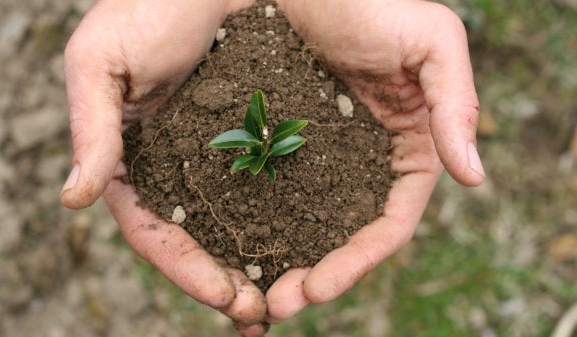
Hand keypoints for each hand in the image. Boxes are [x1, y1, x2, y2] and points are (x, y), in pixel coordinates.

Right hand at [60, 0, 268, 335]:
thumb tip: (74, 199)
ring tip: (290, 297)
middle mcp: (175, 167)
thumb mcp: (102, 60)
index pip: (154, 232)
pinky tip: (307, 245)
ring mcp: (215, 156)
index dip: (186, 269)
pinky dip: (284, 222)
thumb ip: (92, 128)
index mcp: (132, 160)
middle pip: (198, 241)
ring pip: (235, 224)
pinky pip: (269, 188)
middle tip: (262, 314)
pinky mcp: (253, 137)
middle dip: (227, 282)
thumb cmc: (147, 6)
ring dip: (258, 264)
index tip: (226, 296)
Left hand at [266, 0, 485, 321]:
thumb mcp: (433, 43)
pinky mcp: (288, 141)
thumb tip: (474, 177)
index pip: (390, 223)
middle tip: (275, 304)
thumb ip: (456, 106)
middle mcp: (368, 162)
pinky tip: (234, 242)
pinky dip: (260, 221)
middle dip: (317, 275)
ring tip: (251, 291)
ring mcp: (327, 155)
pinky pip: (275, 190)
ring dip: (284, 259)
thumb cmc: (377, 2)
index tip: (318, 287)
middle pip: (346, 235)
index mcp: (409, 150)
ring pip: (309, 222)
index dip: (359, 261)